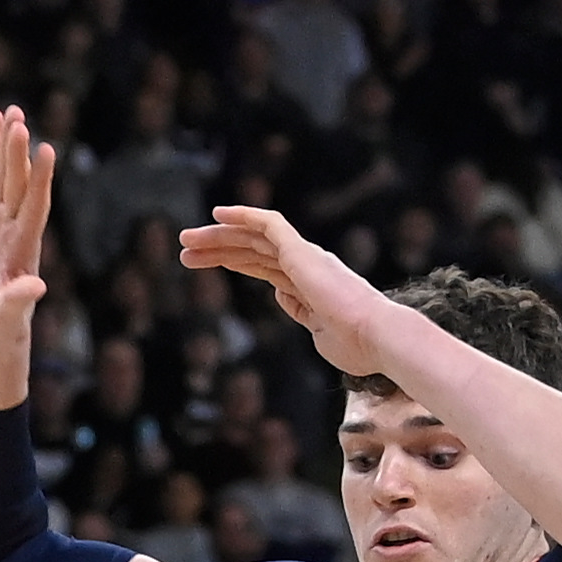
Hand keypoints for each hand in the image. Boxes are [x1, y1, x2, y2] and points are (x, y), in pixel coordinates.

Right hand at [0, 105, 55, 337]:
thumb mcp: (7, 315)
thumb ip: (20, 299)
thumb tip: (38, 288)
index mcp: (23, 246)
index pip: (35, 206)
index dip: (40, 180)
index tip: (47, 152)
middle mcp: (13, 224)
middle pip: (18, 183)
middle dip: (18, 153)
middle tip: (20, 122)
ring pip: (3, 172)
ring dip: (6, 142)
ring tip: (10, 110)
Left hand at [176, 199, 404, 374]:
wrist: (376, 340)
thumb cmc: (356, 347)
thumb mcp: (319, 335)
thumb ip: (300, 313)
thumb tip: (281, 297)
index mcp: (308, 284)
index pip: (262, 265)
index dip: (231, 261)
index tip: (202, 262)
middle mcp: (306, 264)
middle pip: (252, 249)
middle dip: (217, 247)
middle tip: (184, 250)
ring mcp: (305, 256)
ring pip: (253, 237)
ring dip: (218, 236)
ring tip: (185, 241)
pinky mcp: (302, 252)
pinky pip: (269, 224)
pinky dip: (245, 215)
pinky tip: (218, 214)